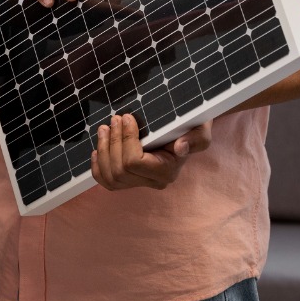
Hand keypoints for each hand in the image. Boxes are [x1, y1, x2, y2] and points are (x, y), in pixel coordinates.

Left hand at [91, 115, 211, 191]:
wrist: (187, 129)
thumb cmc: (193, 126)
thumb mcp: (201, 128)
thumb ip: (197, 139)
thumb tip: (180, 147)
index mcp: (167, 171)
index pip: (135, 162)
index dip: (126, 139)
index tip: (126, 117)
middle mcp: (154, 182)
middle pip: (119, 170)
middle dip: (112, 142)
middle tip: (113, 119)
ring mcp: (140, 183)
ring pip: (110, 177)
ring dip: (103, 151)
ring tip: (104, 128)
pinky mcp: (130, 179)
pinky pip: (107, 182)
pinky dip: (98, 167)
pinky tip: (97, 149)